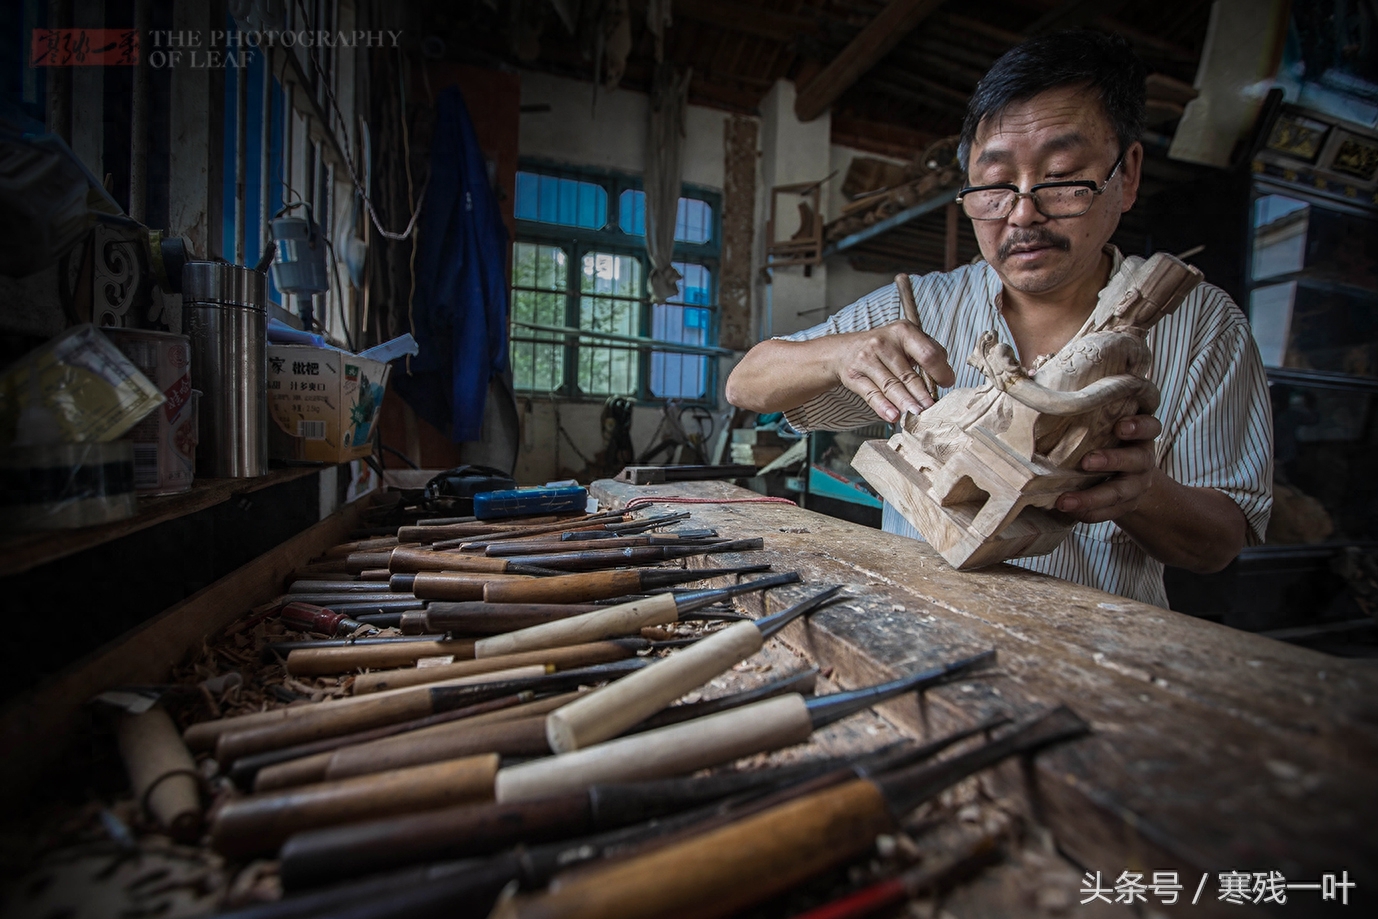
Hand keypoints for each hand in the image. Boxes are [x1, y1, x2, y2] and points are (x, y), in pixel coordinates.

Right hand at [831, 321, 955, 421]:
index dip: (940, 371)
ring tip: (917, 414)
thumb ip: (929, 352)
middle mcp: (883, 343)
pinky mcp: (854, 376)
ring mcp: (866, 359)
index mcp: (903, 331)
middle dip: (922, 394)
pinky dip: (883, 407)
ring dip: (905, 402)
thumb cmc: (885, 348)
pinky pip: (871, 394)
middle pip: (908, 374)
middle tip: (932, 409)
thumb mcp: (907, 340)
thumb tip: (946, 377)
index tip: (947, 384)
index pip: (927, 354)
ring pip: (891, 385)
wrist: (845, 350)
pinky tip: (893, 416)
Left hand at [1055, 415, 1161, 523]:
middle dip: (1111, 460)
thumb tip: (1052, 401)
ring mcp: (1137, 485)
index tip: (1120, 427)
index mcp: (1141, 435)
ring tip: (1064, 501)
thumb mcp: (1109, 424)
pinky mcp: (1127, 506)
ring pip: (1119, 492)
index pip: (1150, 427)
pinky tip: (1069, 511)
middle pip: (1135, 460)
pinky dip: (1089, 513)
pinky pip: (1109, 513)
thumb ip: (1094, 415)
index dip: (1138, 427)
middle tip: (1085, 462)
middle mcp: (1143, 459)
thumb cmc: (1109, 440)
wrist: (1130, 476)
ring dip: (1090, 498)